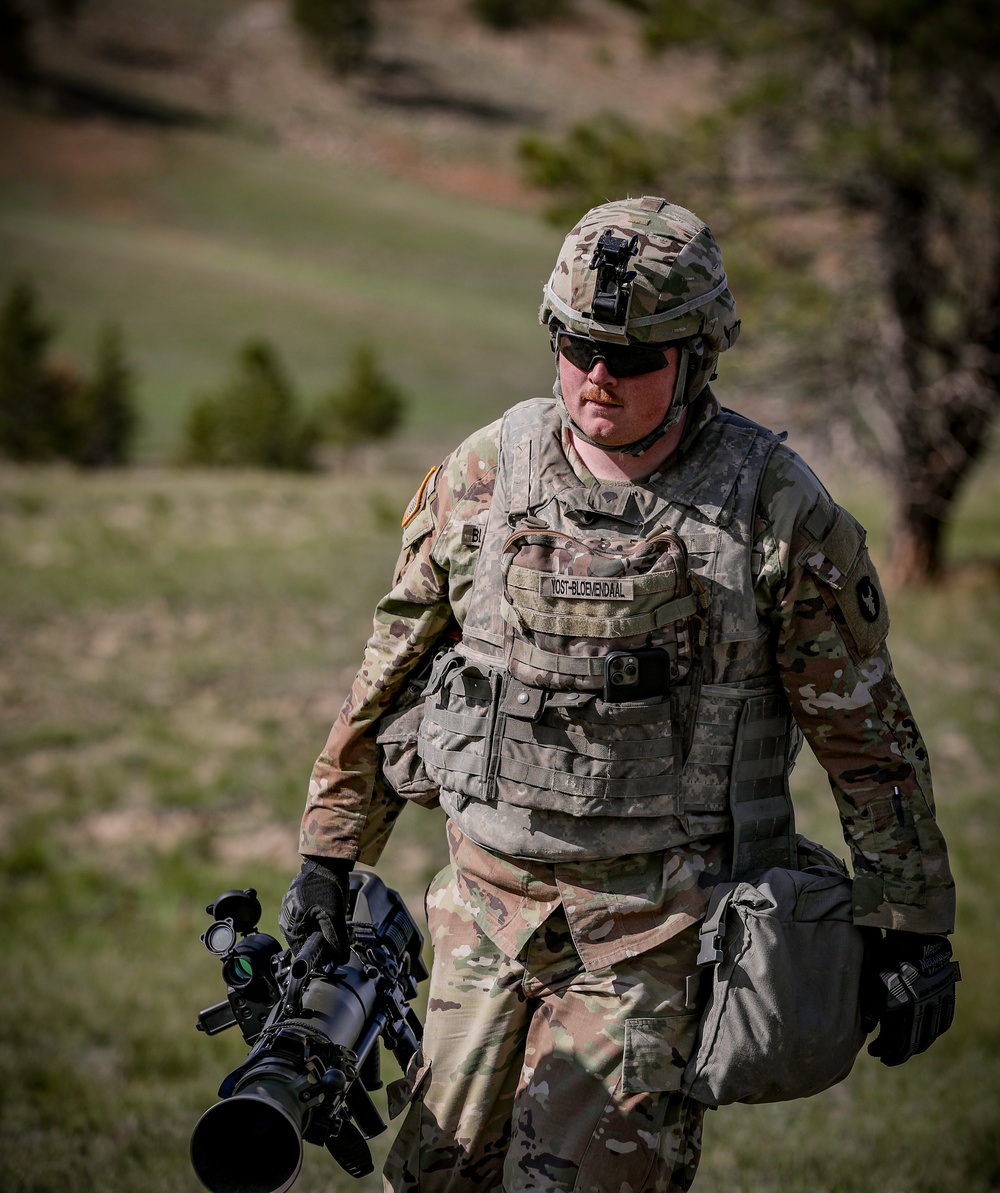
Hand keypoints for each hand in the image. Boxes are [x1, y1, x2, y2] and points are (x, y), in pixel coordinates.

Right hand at [279, 857, 351, 962]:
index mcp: (290, 925)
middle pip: (305, 941)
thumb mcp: (334, 916)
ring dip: (322, 931)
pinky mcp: (298, 903)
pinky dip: (320, 921)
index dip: (319, 956)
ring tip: (334, 922)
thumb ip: (336, 940)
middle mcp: (286, 919)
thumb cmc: (327, 885)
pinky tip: (330, 914)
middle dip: (322, 942)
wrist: (327, 861)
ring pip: (309, 930)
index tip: (332, 955)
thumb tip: (340, 959)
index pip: (302, 952)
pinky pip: (309, 919)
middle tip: (337, 937)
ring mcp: (291, 910)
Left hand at [866, 931, 959, 1065]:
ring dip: (916, 1046)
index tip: (874, 1053)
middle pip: (913, 1043)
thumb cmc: (887, 954)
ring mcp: (936, 1001)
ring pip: (929, 1035)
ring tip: (904, 1050)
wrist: (914, 933)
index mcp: (902, 1002)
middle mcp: (922, 1006)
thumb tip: (869, 1028)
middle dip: (898, 1054)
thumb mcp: (874, 977)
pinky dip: (935, 1032)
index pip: (896, 1040)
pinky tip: (926, 1036)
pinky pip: (944, 1021)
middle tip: (886, 1058)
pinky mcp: (946, 994)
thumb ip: (872, 1004)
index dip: (884, 1050)